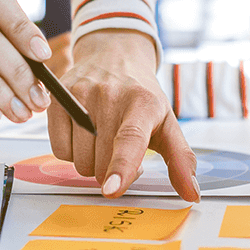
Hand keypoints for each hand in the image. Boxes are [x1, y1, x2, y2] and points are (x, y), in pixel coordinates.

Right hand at [49, 29, 199, 201]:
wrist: (114, 56)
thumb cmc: (142, 96)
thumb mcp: (167, 122)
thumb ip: (181, 159)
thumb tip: (192, 193)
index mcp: (143, 103)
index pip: (130, 139)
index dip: (121, 166)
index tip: (112, 189)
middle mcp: (109, 95)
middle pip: (101, 163)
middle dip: (112, 170)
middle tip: (121, 150)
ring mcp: (80, 96)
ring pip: (79, 161)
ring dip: (92, 162)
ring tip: (103, 139)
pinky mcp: (58, 100)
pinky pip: (60, 151)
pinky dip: (72, 152)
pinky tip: (84, 134)